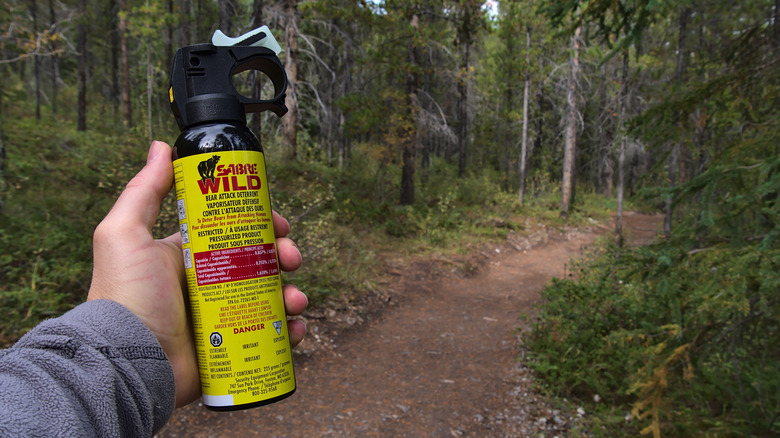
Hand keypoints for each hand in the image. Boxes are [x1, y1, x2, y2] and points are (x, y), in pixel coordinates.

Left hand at [87, 140, 306, 406]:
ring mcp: (223, 318)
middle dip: (283, 257)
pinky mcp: (232, 348)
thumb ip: (143, 191)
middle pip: (260, 263)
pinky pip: (272, 337)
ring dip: (293, 294)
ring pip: (272, 299)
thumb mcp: (126, 234)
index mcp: (190, 257)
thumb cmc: (126, 296)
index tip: (279, 225)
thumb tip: (161, 146)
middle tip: (291, 259)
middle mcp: (209, 285)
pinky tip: (295, 327)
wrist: (128, 360)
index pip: (235, 233)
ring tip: (295, 300)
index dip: (262, 225)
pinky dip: (291, 331)